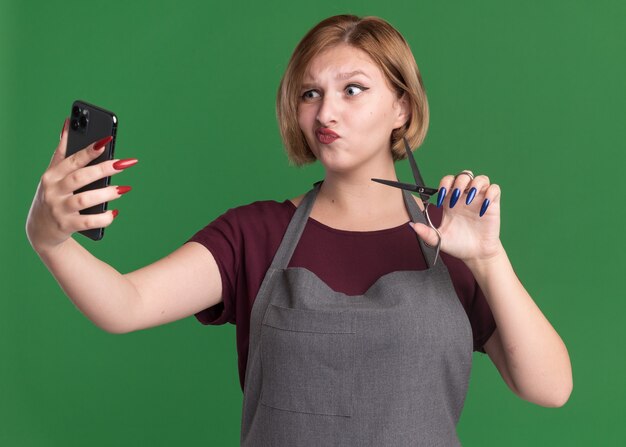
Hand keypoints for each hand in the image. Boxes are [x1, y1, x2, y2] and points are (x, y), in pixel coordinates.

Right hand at [25, 118, 136, 253]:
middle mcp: (53, 191)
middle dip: (104, 169)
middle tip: (125, 163)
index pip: (72, 160)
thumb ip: (62, 151)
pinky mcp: (67, 226)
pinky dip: (102, 218)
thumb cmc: (52, 195)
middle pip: (80, 177)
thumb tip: (68, 122)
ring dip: (106, 193)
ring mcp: (59, 209)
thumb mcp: (52, 174)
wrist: (40, 230)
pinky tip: (114, 213)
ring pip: (84, 199)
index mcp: (51, 175)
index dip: (89, 150)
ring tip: (124, 188)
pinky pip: (88, 222)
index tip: (107, 140)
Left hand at [410, 171, 502, 264]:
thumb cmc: (458, 244)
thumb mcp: (439, 239)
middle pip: (463, 175)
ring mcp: (479, 199)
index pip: (448, 181)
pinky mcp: (492, 205)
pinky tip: (483, 206)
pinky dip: (490, 193)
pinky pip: (495, 189)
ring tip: (470, 198)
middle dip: (458, 183)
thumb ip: (425, 233)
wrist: (475, 255)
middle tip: (455, 198)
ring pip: (480, 178)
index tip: (440, 199)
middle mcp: (465, 197)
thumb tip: (412, 225)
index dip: (444, 184)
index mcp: (451, 201)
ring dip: (475, 184)